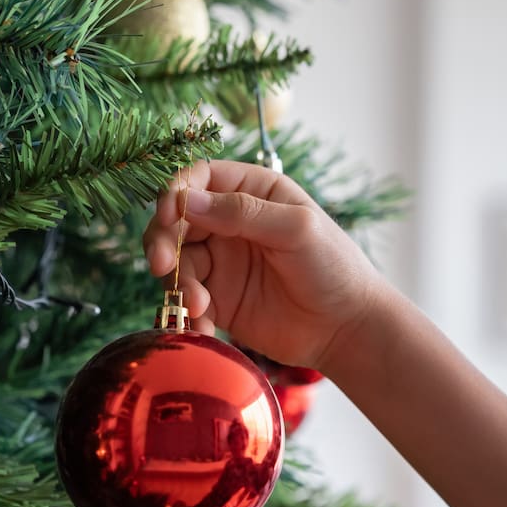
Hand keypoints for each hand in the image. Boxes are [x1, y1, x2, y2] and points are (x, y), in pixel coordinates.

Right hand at [142, 160, 386, 371]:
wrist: (346, 328)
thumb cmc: (334, 267)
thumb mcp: (296, 229)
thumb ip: (243, 212)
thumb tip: (187, 201)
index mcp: (253, 192)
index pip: (200, 178)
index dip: (176, 191)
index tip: (168, 215)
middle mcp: (230, 222)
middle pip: (176, 220)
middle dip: (162, 240)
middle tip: (161, 265)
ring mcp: (222, 261)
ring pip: (176, 261)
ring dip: (177, 283)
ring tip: (199, 306)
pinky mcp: (218, 298)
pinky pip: (186, 299)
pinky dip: (186, 312)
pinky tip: (202, 326)